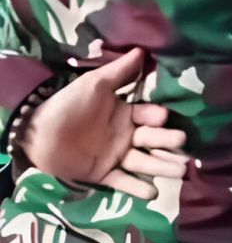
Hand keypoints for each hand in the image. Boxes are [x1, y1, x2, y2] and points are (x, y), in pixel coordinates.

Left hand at [16, 49, 187, 199]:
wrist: (36, 134)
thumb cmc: (68, 105)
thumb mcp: (94, 84)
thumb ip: (120, 71)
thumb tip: (143, 49)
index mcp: (126, 114)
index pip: (148, 116)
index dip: (157, 117)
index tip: (163, 117)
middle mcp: (126, 136)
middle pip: (152, 140)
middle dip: (168, 143)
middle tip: (184, 146)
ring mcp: (116, 156)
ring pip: (144, 162)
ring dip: (161, 166)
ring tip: (178, 172)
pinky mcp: (103, 175)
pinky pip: (123, 182)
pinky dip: (137, 188)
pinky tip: (152, 193)